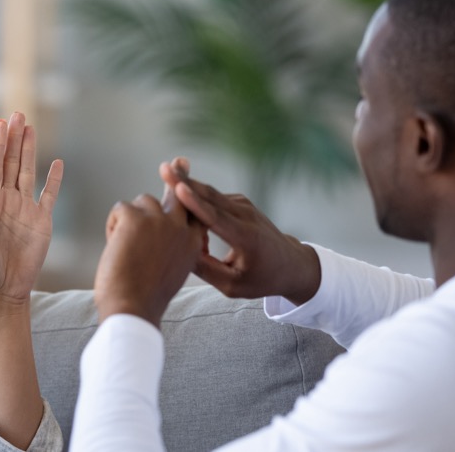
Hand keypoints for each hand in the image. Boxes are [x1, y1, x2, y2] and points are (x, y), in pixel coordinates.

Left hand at [0, 113, 63, 303]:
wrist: (6, 290)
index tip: (0, 123)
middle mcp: (6, 201)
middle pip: (10, 162)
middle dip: (14, 138)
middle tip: (17, 113)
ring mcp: (24, 208)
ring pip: (27, 171)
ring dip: (29, 150)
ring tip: (30, 126)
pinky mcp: (41, 220)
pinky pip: (49, 194)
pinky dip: (54, 179)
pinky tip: (57, 163)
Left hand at [93, 188, 205, 327]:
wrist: (132, 308)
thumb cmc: (145, 298)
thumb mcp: (169, 271)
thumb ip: (170, 248)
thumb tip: (158, 231)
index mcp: (192, 244)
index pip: (194, 211)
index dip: (190, 196)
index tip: (191, 176)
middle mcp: (180, 228)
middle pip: (177, 193)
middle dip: (177, 176)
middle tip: (177, 162)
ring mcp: (159, 220)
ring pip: (141, 202)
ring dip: (130, 219)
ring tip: (125, 248)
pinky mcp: (135, 217)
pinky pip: (120, 208)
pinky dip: (113, 225)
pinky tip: (114, 246)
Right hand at [160, 157, 320, 304]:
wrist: (290, 264)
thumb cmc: (262, 278)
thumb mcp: (234, 286)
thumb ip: (207, 271)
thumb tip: (179, 252)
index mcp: (246, 238)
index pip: (216, 218)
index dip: (196, 203)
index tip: (179, 189)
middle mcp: (246, 216)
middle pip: (211, 196)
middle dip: (186, 182)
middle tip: (163, 168)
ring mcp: (243, 206)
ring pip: (209, 194)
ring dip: (187, 189)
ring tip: (165, 175)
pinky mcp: (238, 202)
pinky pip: (212, 199)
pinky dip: (196, 201)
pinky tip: (183, 209)